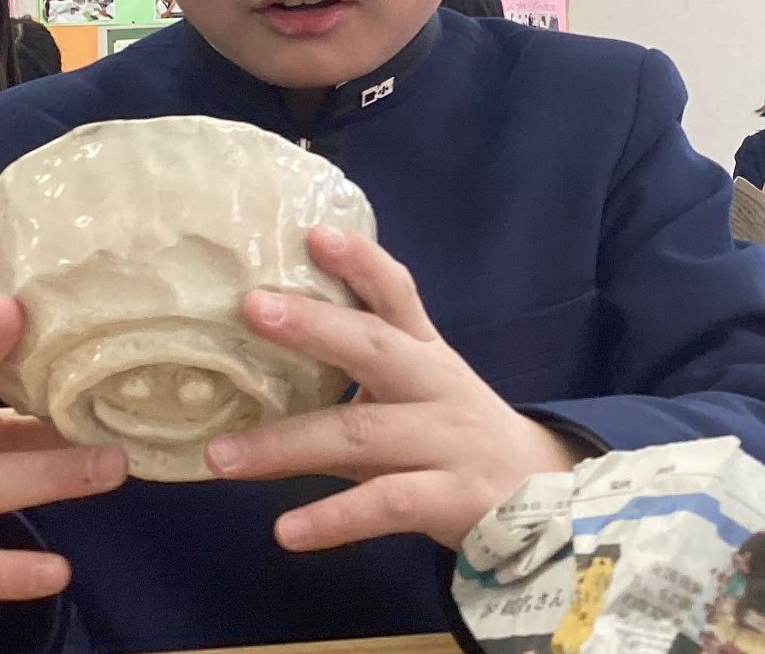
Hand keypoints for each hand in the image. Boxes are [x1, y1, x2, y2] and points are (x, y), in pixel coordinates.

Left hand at [204, 227, 591, 552]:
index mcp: (424, 351)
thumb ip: (355, 369)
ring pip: (361, 434)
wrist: (544, 499)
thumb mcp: (417, 389)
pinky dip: (334, 518)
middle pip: (375, 348)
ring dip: (285, 445)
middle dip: (313, 325)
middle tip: (251, 306)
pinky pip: (385, 506)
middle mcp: (436, 386)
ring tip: (220, 455)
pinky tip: (287, 531)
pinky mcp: (451, 499)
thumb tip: (258, 351)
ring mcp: (446, 442)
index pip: (396, 293)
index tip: (316, 233)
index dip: (360, 260)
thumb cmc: (453, 433)